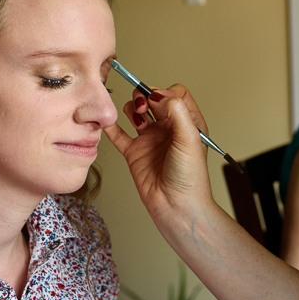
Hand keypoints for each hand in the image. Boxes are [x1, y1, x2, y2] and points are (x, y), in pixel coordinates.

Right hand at [102, 83, 214, 222]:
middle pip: (153, 100)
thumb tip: (158, 95)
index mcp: (187, 122)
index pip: (175, 95)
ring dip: (131, 109)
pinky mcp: (135, 153)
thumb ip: (176, 111)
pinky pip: (119, 135)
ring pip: (136, 113)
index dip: (164, 93)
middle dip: (145, 97)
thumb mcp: (190, 138)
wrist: (176, 206)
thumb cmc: (191, 177)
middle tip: (142, 105)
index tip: (158, 101)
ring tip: (135, 118)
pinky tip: (108, 121)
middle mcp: (169, 129)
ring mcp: (151, 140)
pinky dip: (112, 126)